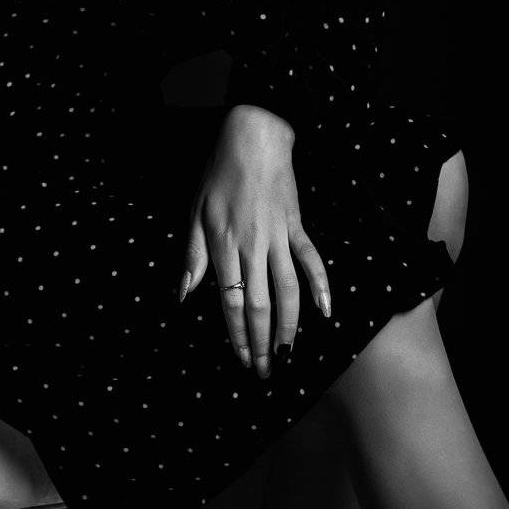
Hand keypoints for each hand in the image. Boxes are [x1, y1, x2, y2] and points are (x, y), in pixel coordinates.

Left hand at [178, 104, 331, 378]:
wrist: (254, 135)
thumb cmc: (219, 172)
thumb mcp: (195, 212)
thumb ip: (192, 256)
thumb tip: (182, 296)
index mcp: (224, 244)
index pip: (231, 301)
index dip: (237, 335)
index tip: (241, 359)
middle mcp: (253, 245)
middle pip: (260, 304)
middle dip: (261, 343)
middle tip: (264, 372)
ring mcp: (279, 236)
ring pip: (288, 290)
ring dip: (289, 327)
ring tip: (288, 355)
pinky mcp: (298, 225)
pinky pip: (312, 260)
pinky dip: (322, 286)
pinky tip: (326, 313)